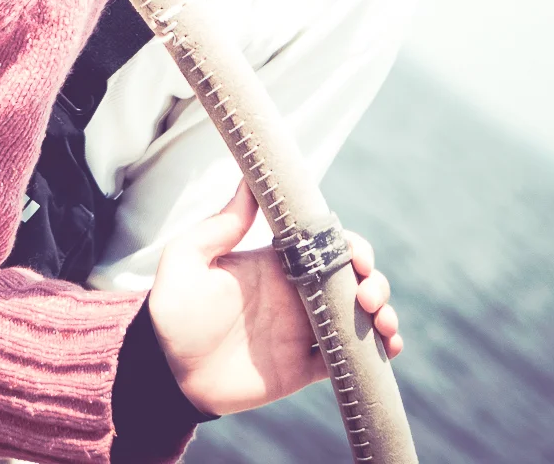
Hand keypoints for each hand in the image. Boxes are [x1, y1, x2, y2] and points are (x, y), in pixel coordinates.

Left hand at [146, 180, 400, 414]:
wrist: (165, 374)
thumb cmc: (172, 313)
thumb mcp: (186, 260)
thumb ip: (220, 225)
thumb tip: (248, 179)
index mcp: (275, 263)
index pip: (326, 245)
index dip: (351, 246)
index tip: (356, 256)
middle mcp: (296, 294)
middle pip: (353, 279)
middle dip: (375, 281)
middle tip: (367, 295)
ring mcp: (303, 331)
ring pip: (360, 317)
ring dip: (382, 315)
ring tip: (383, 324)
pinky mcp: (305, 368)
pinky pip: (351, 359)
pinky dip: (377, 354)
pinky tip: (388, 350)